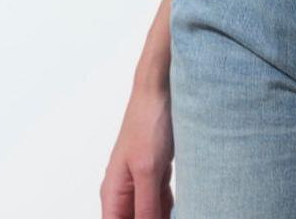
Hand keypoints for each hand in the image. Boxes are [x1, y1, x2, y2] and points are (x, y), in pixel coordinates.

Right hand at [99, 80, 174, 217]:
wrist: (161, 88)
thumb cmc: (147, 122)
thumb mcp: (148, 170)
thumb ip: (146, 206)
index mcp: (113, 193)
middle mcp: (124, 190)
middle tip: (171, 217)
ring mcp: (141, 180)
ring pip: (149, 212)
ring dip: (162, 216)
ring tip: (180, 214)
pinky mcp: (157, 170)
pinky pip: (161, 199)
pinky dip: (169, 207)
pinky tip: (182, 209)